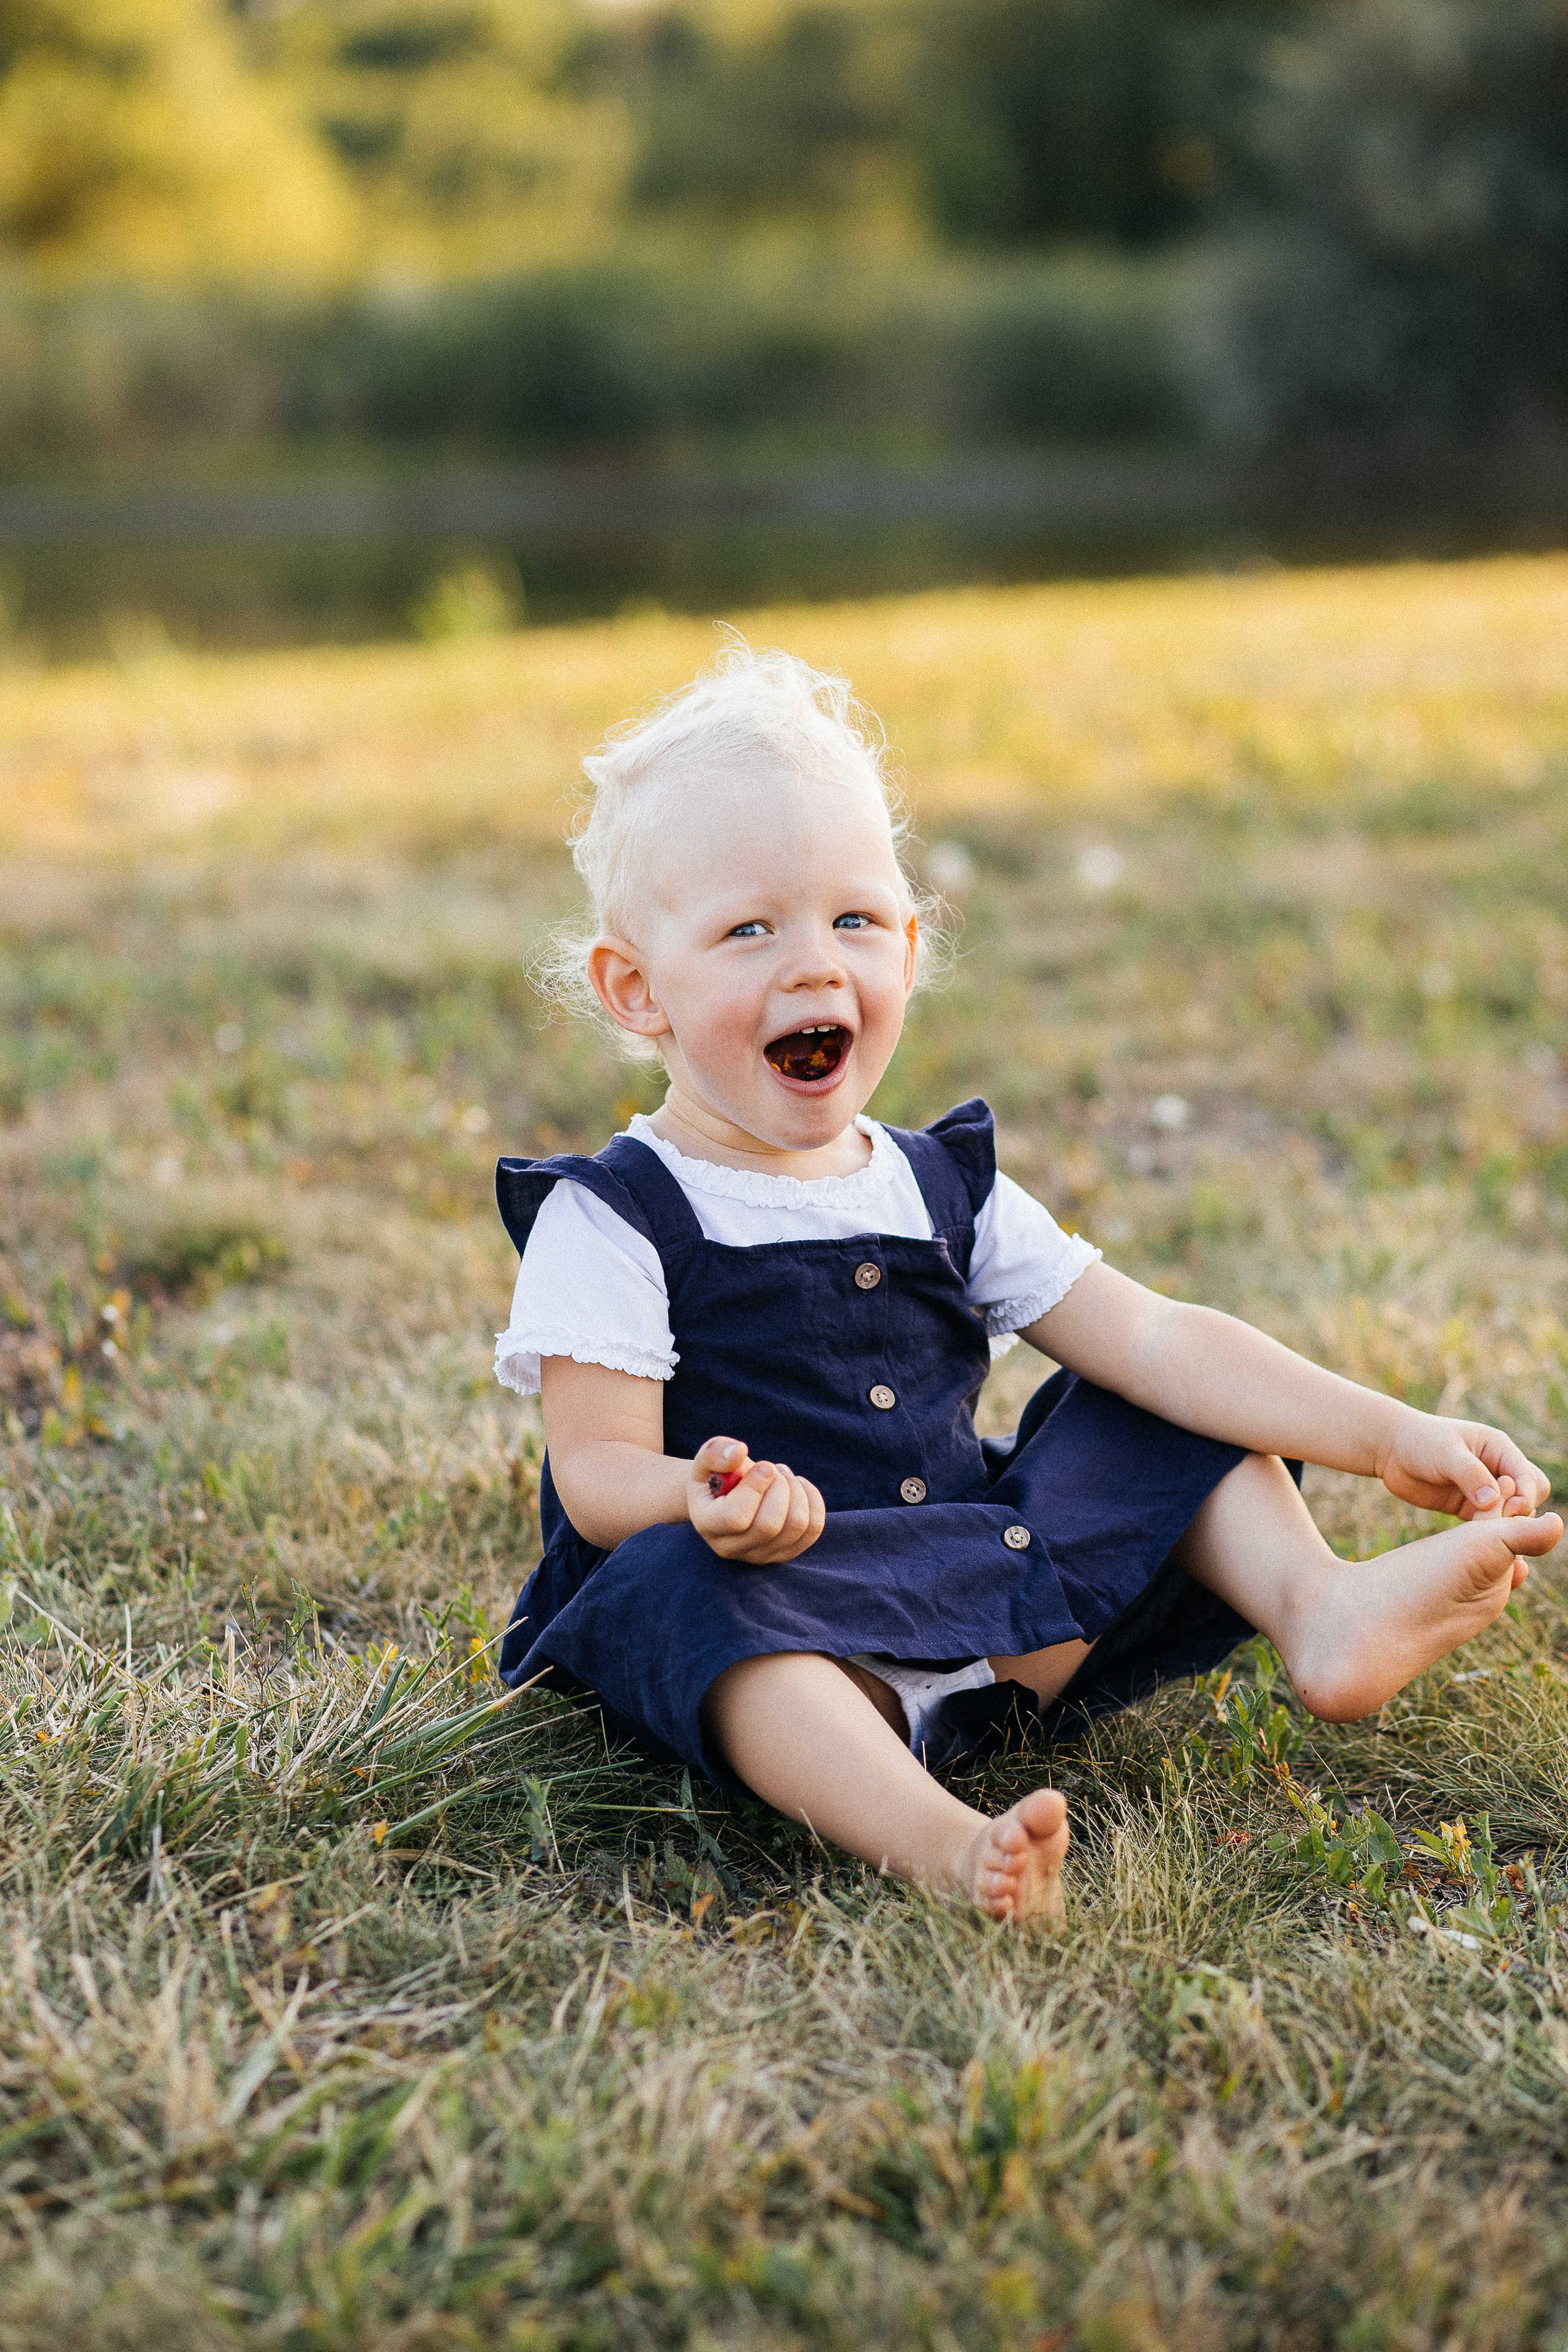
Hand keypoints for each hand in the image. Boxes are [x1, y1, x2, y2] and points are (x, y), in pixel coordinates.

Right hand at [688, 1436, 825, 1564]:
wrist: (726, 1497)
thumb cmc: (717, 1474)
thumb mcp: (707, 1458)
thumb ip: (716, 1452)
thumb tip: (739, 1452)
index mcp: (707, 1524)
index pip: (735, 1518)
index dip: (755, 1487)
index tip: (764, 1465)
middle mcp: (732, 1548)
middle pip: (769, 1526)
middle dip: (779, 1487)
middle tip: (773, 1468)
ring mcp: (760, 1555)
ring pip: (796, 1526)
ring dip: (796, 1491)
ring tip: (783, 1475)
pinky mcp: (785, 1552)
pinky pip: (813, 1528)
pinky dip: (812, 1500)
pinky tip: (797, 1486)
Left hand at [1376, 1410, 1552, 1520]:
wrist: (1392, 1450)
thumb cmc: (1420, 1441)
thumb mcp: (1446, 1453)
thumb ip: (1470, 1474)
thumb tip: (1494, 1501)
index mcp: (1500, 1450)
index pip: (1530, 1479)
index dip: (1524, 1498)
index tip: (1506, 1510)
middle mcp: (1499, 1470)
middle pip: (1531, 1498)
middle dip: (1520, 1514)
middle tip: (1494, 1523)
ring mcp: (1486, 1491)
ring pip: (1512, 1515)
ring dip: (1503, 1527)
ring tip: (1481, 1535)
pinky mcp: (1470, 1509)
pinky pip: (1489, 1526)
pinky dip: (1486, 1535)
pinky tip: (1474, 1544)